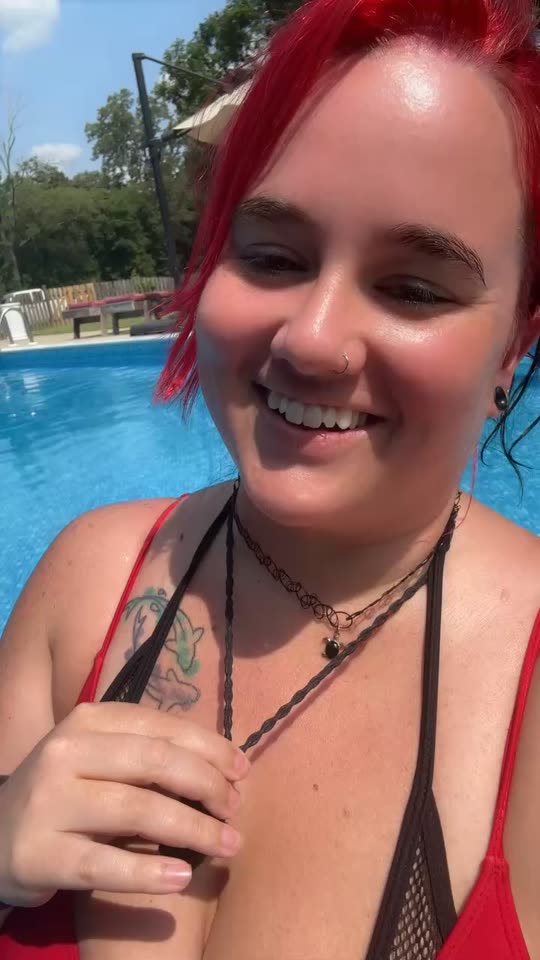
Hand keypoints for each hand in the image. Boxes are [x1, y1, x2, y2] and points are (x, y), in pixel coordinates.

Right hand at [0, 702, 248, 907]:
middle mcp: (65, 753)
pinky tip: (180, 877)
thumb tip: (224, 765)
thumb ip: (149, 753)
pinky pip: (104, 864)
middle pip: (155, 763)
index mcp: (87, 720)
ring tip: (228, 844)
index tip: (241, 770)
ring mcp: (48, 803)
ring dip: (193, 829)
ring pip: (137, 810)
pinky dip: (147, 872)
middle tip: (235, 809)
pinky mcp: (39, 854)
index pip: (161, 727)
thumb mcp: (100, 758)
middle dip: (206, 784)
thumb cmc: (66, 792)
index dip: (209, 748)